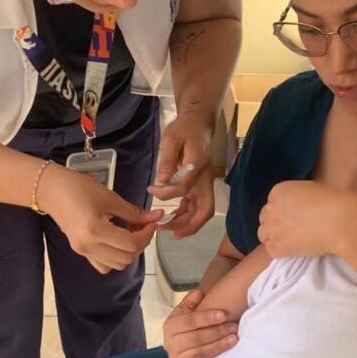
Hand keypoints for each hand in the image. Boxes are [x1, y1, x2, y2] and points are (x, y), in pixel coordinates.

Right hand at [39, 163, 161, 273]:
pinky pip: (103, 265)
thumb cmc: (78, 188)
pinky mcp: (81, 252)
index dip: (147, 234)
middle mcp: (89, 247)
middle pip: (127, 258)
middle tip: (142, 226)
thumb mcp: (110, 197)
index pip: (131, 244)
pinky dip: (115, 258)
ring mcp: (84, 252)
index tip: (152, 221)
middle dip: (140, 243)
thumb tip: (156, 217)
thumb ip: (133, 212)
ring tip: (130, 232)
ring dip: (129, 251)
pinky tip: (116, 242)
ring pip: (117, 264)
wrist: (51, 191)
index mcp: (96, 231)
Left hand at [147, 114, 214, 238]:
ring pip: (201, 211)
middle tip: (170, 233)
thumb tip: (162, 180)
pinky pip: (195, 206)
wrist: (196, 124)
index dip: (167, 193)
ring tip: (166, 229)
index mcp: (199, 166)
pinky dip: (185, 216)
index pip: (185, 188)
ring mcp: (203, 184)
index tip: (151, 189)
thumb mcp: (172, 139)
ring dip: (186, 223)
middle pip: (204, 209)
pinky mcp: (198, 186)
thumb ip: (167, 160)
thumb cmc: (184, 129)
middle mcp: (205, 179)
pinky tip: (171, 220)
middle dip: (189, 225)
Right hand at [163, 288, 238, 357]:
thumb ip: (191, 302)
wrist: (176, 344)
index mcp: (171, 325)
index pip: (189, 321)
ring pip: (198, 353)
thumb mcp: (185, 311)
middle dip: (217, 332)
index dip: (207, 318)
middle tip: (234, 327)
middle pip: (196, 338)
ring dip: (217, 347)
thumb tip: (198, 293)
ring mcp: (176, 357)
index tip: (224, 315)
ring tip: (233, 340)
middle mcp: (171, 342)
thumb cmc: (185, 325)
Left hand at [258, 180, 356, 258]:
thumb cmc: (334, 202)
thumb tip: (296, 209)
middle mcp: (270, 208)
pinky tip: (296, 250)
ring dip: (275, 238)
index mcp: (278, 191)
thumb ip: (296, 198)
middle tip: (292, 231)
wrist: (341, 221)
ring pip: (263, 235)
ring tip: (293, 242)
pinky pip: (271, 251)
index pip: (272, 205)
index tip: (294, 219)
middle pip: (265, 219)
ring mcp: (271, 228)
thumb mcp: (310, 190)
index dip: (282, 213)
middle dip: (276, 225)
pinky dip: (281, 252)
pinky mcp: (275, 246)